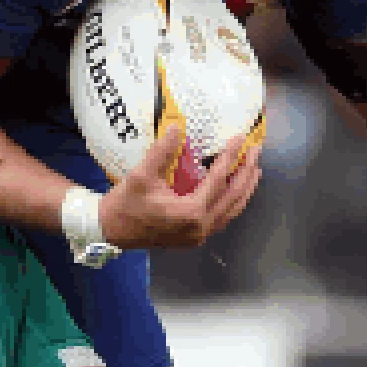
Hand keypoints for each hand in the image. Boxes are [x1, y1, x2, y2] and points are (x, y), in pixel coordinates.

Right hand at [94, 127, 261, 250]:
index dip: (231, 157)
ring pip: (232, 210)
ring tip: (255, 169)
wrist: (111, 231)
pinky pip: (223, 218)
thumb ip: (162, 152)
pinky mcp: (194, 238)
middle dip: (247, 172)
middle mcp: (200, 227)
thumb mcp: (141, 175)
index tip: (240, 138)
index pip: (219, 180)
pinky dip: (233, 202)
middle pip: (233, 197)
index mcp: (190, 212)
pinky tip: (236, 191)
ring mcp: (199, 235)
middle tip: (256, 150)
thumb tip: (178, 128)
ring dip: (245, 189)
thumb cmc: (125, 204)